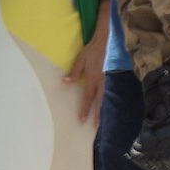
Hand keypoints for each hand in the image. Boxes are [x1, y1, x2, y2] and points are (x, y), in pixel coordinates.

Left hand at [64, 9, 109, 125]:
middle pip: (98, 101)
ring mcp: (103, 79)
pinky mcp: (104, 78)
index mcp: (92, 78)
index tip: (82, 119)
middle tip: (95, 127)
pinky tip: (101, 106)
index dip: (85, 108)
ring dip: (101, 110)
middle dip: (97, 114)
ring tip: (100, 121)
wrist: (102, 42)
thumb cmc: (89, 51)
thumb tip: (65, 82)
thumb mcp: (79, 60)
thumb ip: (74, 72)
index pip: (88, 97)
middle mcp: (99, 81)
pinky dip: (102, 101)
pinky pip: (104, 92)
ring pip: (103, 98)